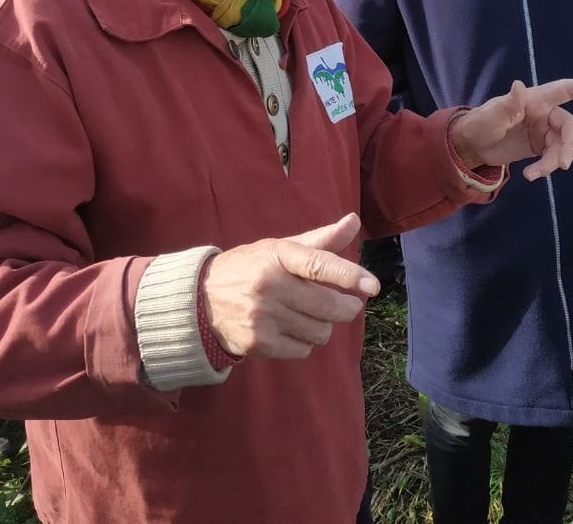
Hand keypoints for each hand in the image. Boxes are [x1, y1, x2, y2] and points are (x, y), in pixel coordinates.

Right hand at [202, 213, 377, 359]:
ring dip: (323, 326)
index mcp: (277, 256)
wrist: (199, 300)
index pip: (318, 265)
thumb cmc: (249, 268)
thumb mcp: (279, 248)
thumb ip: (320, 240)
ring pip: (320, 331)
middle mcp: (269, 285)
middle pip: (327, 306)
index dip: (348, 275)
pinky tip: (289, 330)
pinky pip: (303, 350)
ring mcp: (262, 316)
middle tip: (346, 304)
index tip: (372, 286)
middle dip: (345, 308)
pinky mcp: (257, 343)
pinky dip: (304, 343)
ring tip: (307, 315)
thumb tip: (354, 221)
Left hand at [449, 79, 572, 180]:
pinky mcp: (539, 147)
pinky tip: (530, 175)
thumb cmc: (479, 123)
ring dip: (553, 162)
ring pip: (562, 145)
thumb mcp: (491, 116)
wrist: (471, 146)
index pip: (564, 90)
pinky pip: (553, 156)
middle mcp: (543, 113)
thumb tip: (518, 85)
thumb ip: (508, 104)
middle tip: (563, 165)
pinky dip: (546, 168)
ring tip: (533, 174)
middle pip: (569, 127)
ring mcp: (543, 131)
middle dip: (570, 146)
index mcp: (535, 99)